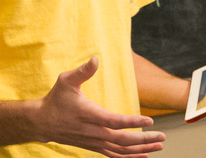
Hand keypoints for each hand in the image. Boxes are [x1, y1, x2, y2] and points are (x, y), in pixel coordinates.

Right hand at [35, 57, 165, 157]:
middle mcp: (92, 132)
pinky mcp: (94, 146)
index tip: (150, 120)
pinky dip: (130, 157)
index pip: (114, 121)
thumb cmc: (56, 99)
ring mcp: (94, 142)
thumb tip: (96, 58)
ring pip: (120, 150)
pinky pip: (115, 155)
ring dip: (141, 149)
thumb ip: (82, 71)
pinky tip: (144, 155)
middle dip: (144, 139)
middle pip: (122, 140)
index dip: (133, 121)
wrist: (43, 122)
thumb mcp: (65, 80)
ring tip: (159, 146)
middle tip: (162, 136)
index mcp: (88, 114)